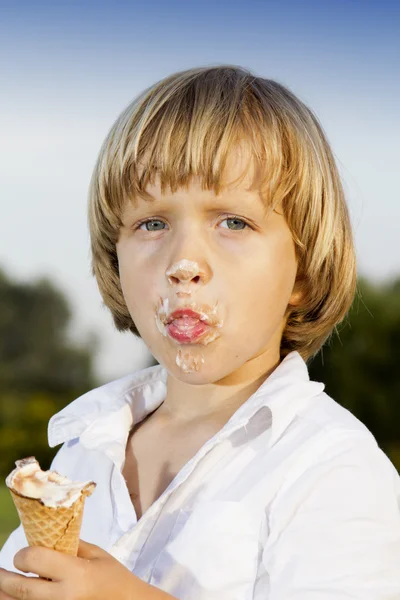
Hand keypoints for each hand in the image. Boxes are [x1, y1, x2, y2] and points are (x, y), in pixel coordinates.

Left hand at [0, 540, 173, 599]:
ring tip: (3, 586)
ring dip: (7, 595)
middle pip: (20, 588)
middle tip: (0, 572)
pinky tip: (17, 597)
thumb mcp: (96, 555)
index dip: (22, 556)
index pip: (35, 560)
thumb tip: (45, 539)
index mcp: (76, 574)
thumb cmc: (114, 578)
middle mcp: (64, 597)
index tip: (22, 555)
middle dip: (4, 578)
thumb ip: (70, 547)